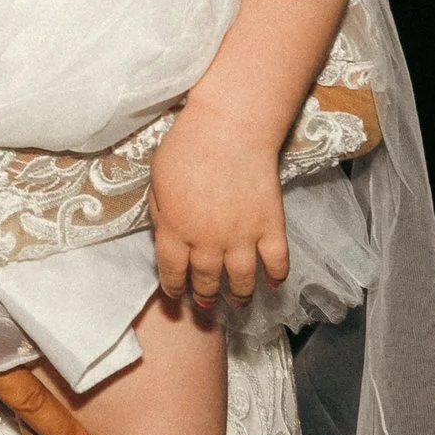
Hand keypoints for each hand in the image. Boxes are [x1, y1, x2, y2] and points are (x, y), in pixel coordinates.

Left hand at [150, 98, 286, 306]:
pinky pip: (277, 261)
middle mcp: (209, 241)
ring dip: (240, 295)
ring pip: (242, 280)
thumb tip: (165, 237)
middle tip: (206, 305)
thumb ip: (160, 214)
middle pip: (207, 280)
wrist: (229, 129)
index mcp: (176, 230)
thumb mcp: (157, 181)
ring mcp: (243, 236)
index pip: (172, 272)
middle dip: (205, 297)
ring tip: (238, 302)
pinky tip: (273, 282)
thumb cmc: (186, 148)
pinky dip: (276, 275)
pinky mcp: (271, 225)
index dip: (173, 288)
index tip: (176, 295)